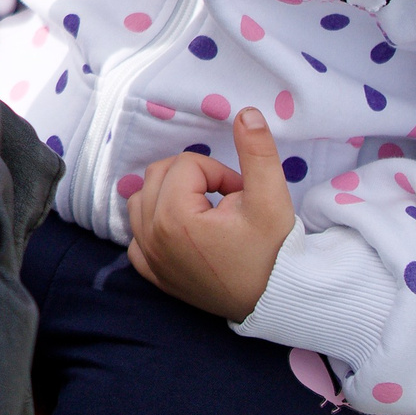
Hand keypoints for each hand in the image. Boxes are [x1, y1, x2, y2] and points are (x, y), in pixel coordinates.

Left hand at [126, 107, 297, 320]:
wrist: (277, 302)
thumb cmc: (274, 252)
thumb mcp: (272, 199)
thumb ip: (258, 152)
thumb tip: (245, 112)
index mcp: (173, 216)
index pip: (188, 164)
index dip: (220, 173)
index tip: (241, 196)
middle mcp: (151, 236)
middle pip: (159, 174)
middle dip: (194, 179)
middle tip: (226, 201)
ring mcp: (149, 258)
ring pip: (141, 199)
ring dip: (170, 195)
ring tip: (205, 211)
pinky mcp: (153, 274)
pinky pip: (137, 234)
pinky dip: (154, 225)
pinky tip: (183, 233)